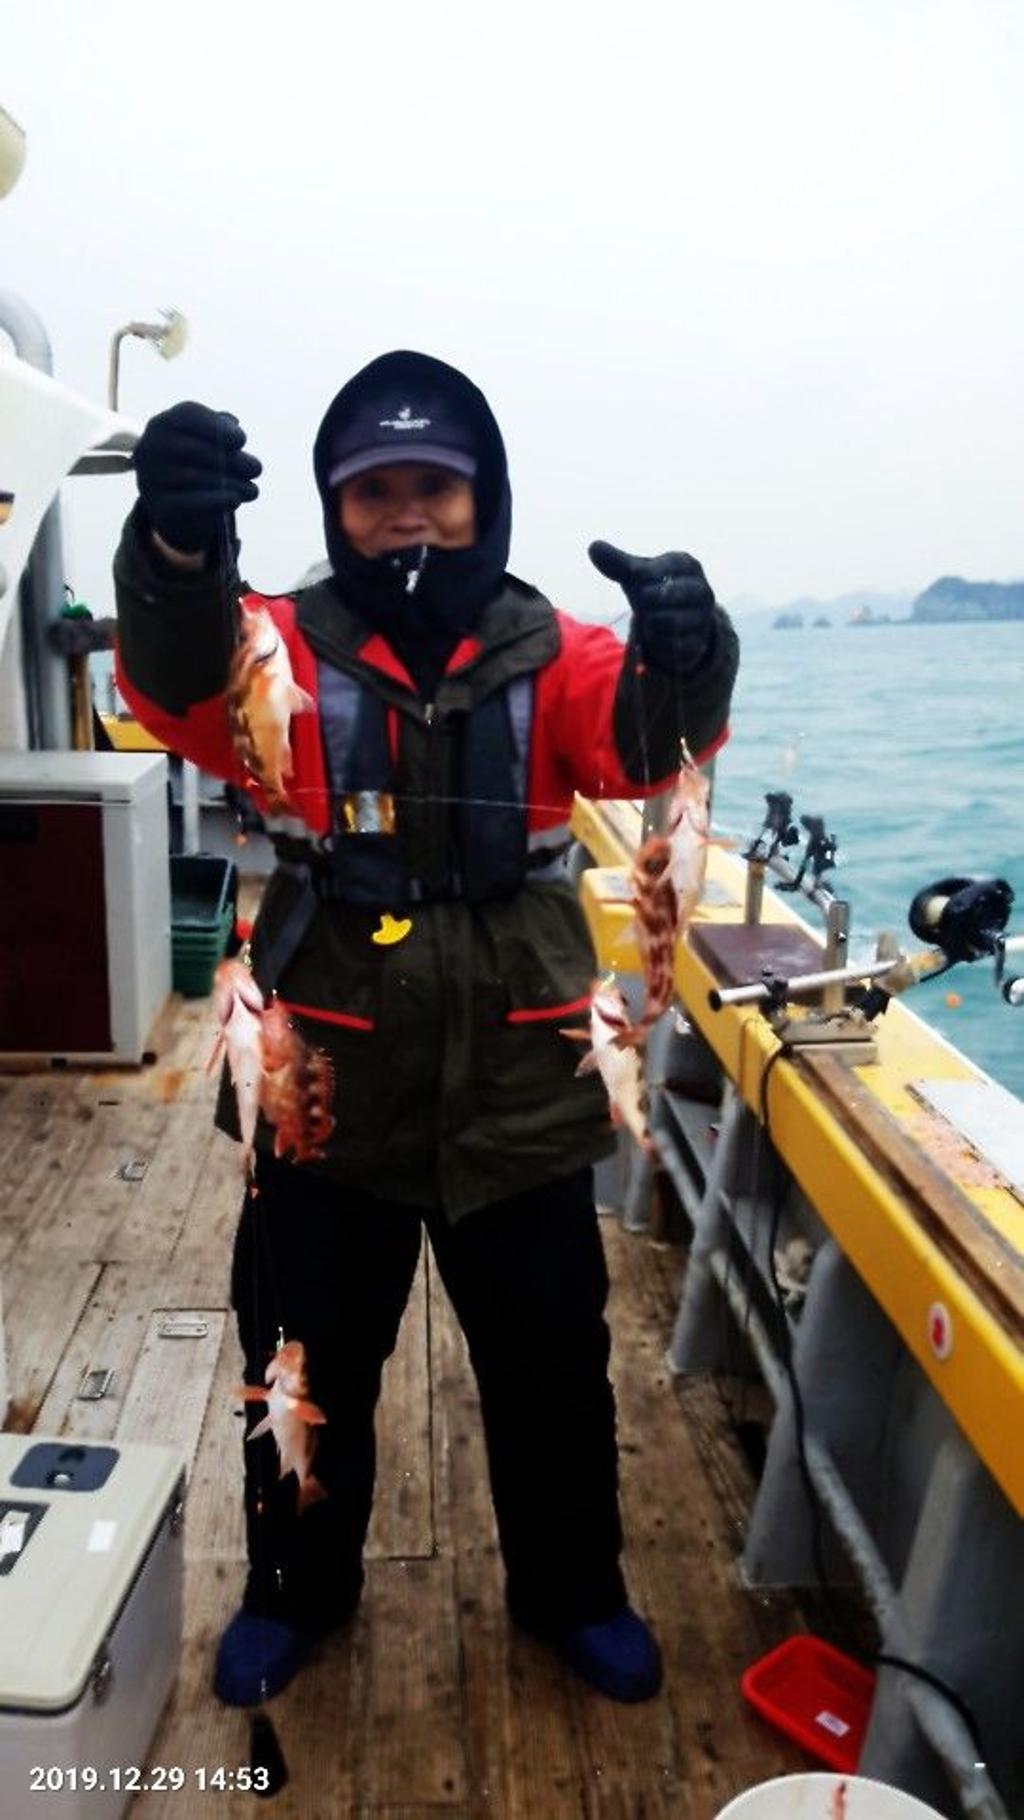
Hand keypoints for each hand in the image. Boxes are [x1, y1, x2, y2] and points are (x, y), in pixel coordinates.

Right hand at [132, 401, 261, 554]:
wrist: (176, 498)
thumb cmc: (198, 459)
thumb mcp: (207, 438)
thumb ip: (220, 427)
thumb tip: (232, 424)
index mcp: (163, 423)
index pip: (187, 416)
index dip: (215, 426)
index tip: (242, 441)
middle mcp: (150, 448)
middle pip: (193, 450)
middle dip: (230, 460)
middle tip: (256, 469)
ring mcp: (150, 477)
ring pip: (193, 478)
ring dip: (229, 483)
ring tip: (252, 489)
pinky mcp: (157, 506)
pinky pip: (186, 503)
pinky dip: (213, 502)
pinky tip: (235, 500)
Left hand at [589, 539, 715, 674]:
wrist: (674, 624)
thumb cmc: (655, 589)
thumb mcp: (636, 576)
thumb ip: (617, 563)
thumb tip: (593, 546)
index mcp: (688, 565)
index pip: (669, 565)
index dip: (647, 573)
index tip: (634, 577)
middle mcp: (701, 590)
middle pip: (673, 593)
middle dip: (651, 598)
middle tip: (643, 599)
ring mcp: (702, 617)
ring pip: (674, 621)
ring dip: (653, 621)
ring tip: (650, 618)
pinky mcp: (698, 642)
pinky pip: (675, 644)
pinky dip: (659, 641)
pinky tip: (655, 635)